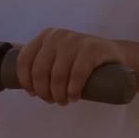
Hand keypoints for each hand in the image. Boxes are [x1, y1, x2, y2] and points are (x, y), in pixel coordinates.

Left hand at [13, 27, 129, 105]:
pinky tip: (74, 97)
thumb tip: (24, 86)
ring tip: (64, 101)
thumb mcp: (58, 57)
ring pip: (57, 76)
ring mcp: (75, 40)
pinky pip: (77, 74)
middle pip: (40, 71)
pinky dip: (73, 90)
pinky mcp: (92, 49)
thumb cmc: (80, 61)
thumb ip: (43, 64)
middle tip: (53, 101)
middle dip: (44, 92)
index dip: (26, 81)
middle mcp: (58, 36)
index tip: (33, 94)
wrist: (115, 55)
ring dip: (58, 95)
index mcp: (45, 36)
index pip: (24, 60)